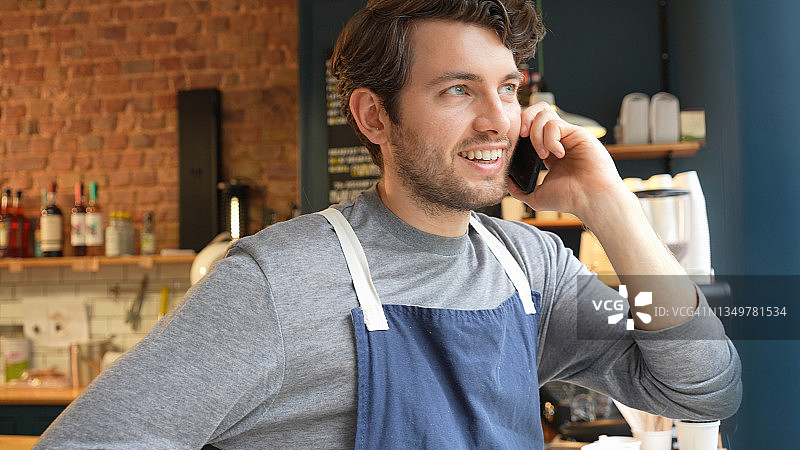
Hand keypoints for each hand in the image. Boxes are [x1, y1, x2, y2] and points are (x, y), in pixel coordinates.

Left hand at [508, 102, 626, 221]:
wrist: (590, 199)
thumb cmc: (569, 199)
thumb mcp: (536, 197)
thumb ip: (519, 190)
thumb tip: (506, 181)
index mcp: (548, 150)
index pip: (530, 127)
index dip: (520, 129)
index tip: (515, 144)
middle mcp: (558, 139)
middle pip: (537, 111)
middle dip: (524, 119)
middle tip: (523, 137)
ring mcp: (568, 135)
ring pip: (544, 114)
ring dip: (537, 133)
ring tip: (543, 154)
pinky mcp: (577, 132)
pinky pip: (555, 124)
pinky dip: (550, 139)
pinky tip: (558, 154)